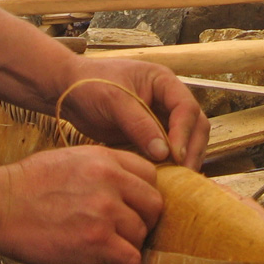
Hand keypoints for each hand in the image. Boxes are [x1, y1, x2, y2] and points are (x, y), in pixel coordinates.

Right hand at [0, 147, 161, 263]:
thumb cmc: (27, 185)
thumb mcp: (70, 160)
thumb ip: (103, 169)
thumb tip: (126, 186)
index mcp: (105, 159)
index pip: (150, 174)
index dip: (143, 193)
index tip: (134, 206)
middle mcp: (110, 181)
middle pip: (153, 204)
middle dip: (143, 219)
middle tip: (125, 230)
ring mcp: (105, 211)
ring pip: (142, 233)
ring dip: (128, 243)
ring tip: (107, 245)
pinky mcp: (96, 241)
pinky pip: (131, 258)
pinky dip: (122, 263)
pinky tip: (106, 260)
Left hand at [58, 56, 209, 169]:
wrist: (68, 91)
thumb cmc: (89, 85)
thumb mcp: (114, 101)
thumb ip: (139, 124)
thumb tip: (164, 153)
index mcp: (163, 81)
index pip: (186, 107)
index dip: (184, 132)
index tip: (175, 156)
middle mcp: (168, 98)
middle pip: (195, 125)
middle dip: (192, 149)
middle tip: (185, 175)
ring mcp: (161, 117)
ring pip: (187, 139)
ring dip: (186, 159)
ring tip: (179, 182)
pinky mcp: (151, 134)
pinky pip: (168, 150)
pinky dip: (171, 164)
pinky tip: (167, 180)